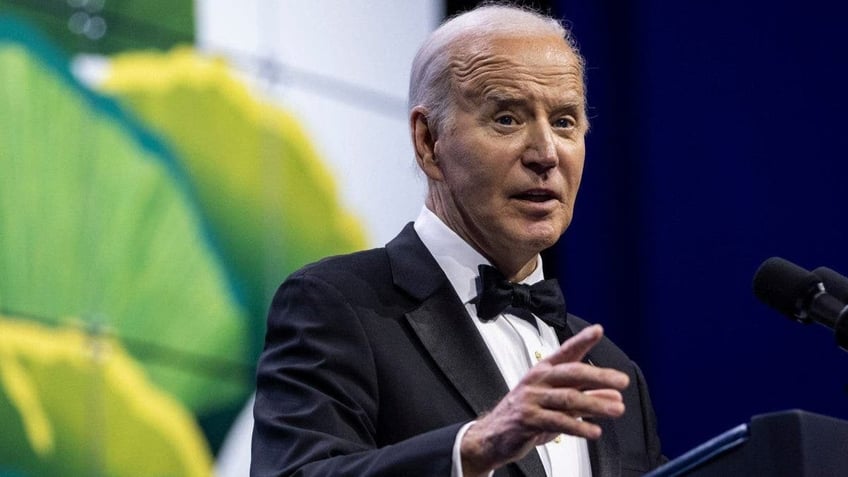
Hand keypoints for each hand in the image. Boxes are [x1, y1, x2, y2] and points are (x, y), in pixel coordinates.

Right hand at [460, 325, 628, 475]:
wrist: (493, 435)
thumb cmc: (526, 414)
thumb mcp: (558, 404)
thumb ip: (587, 397)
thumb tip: (614, 396)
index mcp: (544, 371)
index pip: (566, 352)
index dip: (582, 340)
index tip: (598, 330)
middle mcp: (537, 381)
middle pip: (571, 373)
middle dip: (599, 376)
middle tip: (621, 381)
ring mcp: (532, 399)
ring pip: (568, 399)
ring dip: (595, 404)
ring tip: (616, 409)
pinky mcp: (528, 420)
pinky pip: (558, 422)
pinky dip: (578, 427)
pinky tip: (593, 431)